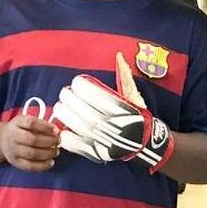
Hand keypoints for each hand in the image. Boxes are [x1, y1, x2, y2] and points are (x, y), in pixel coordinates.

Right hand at [0, 114, 59, 171]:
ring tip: (56, 151)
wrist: (3, 140)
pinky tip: (51, 162)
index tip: (56, 130)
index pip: (31, 123)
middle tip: (58, 141)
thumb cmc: (21, 130)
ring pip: (32, 154)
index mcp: (17, 122)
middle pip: (32, 140)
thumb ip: (41, 124)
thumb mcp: (27, 121)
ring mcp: (13, 150)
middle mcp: (13, 136)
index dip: (45, 127)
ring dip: (48, 153)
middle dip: (49, 141)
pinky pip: (30, 166)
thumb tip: (57, 132)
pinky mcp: (16, 162)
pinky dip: (43, 165)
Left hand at [55, 52, 174, 172]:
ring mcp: (98, 138)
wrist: (144, 145)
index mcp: (116, 106)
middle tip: (67, 94)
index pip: (85, 89)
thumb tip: (118, 56)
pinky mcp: (92, 152)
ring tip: (64, 108)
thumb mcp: (134, 96)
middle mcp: (106, 122)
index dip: (79, 84)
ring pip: (69, 120)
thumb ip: (124, 76)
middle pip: (74, 103)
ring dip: (62, 111)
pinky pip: (69, 141)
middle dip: (67, 96)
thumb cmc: (137, 117)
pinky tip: (67, 126)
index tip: (79, 84)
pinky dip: (64, 133)